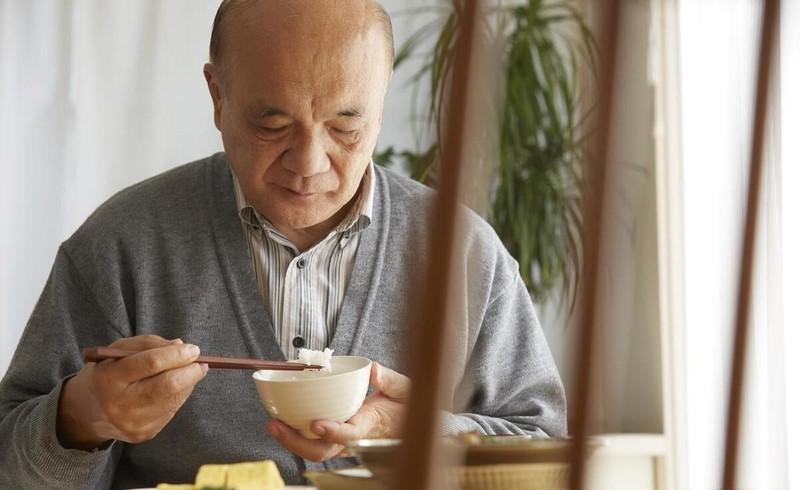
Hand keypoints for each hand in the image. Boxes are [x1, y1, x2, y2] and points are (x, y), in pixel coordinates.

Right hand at [57, 335, 207, 449]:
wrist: (87, 411)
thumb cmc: (108, 371)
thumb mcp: (119, 350)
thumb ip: (150, 344)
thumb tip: (182, 346)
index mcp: (109, 378)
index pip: (150, 363)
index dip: (177, 355)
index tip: (193, 349)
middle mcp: (119, 404)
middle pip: (167, 386)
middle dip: (190, 371)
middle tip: (201, 362)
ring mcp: (132, 423)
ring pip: (174, 399)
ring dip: (188, 383)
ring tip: (189, 372)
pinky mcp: (143, 434)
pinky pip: (171, 410)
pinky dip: (179, 396)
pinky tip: (175, 388)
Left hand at [266, 362, 409, 461]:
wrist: (410, 425)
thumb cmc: (406, 408)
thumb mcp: (406, 389)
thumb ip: (390, 380)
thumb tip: (374, 369)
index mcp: (369, 425)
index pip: (349, 434)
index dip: (333, 432)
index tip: (316, 424)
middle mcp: (353, 438)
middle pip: (322, 450)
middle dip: (296, 442)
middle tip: (275, 425)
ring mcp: (343, 442)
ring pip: (315, 450)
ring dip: (291, 440)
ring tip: (272, 424)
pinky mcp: (336, 438)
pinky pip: (314, 442)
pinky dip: (296, 435)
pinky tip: (282, 422)